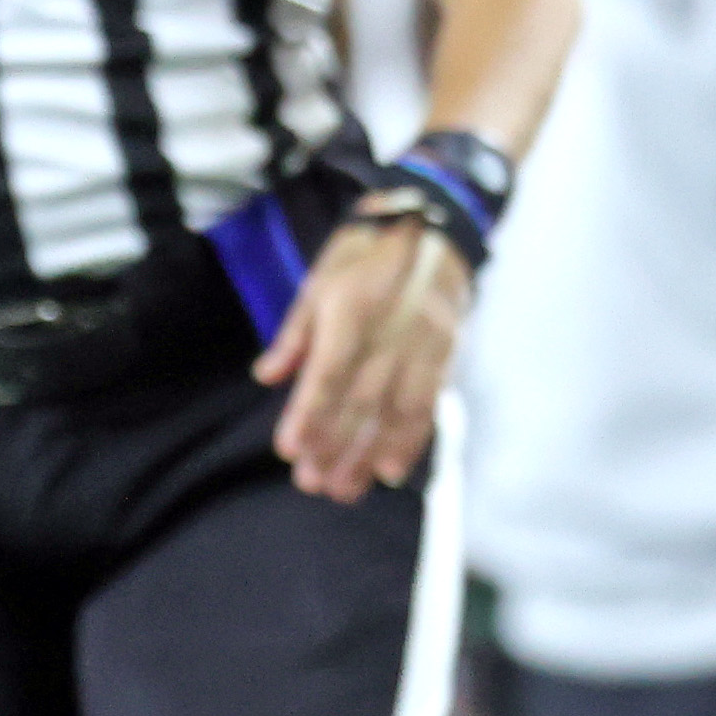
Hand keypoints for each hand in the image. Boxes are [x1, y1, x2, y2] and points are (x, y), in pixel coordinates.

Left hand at [254, 215, 470, 501]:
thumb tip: (266, 377)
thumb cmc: (364, 254)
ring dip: (369, 453)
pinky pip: (430, 403)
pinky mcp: (449, 353)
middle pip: (362, 398)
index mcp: (354, 305)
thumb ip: (295, 333)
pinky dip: (411, 439)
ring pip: (396, 409)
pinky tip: (390, 470)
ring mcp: (427, 342)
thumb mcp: (319, 280)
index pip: (330, 370)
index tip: (289, 449)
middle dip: (336, 445)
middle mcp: (394, 327)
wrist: (434, 225)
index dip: (310, 412)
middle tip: (311, 482)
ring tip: (343, 489)